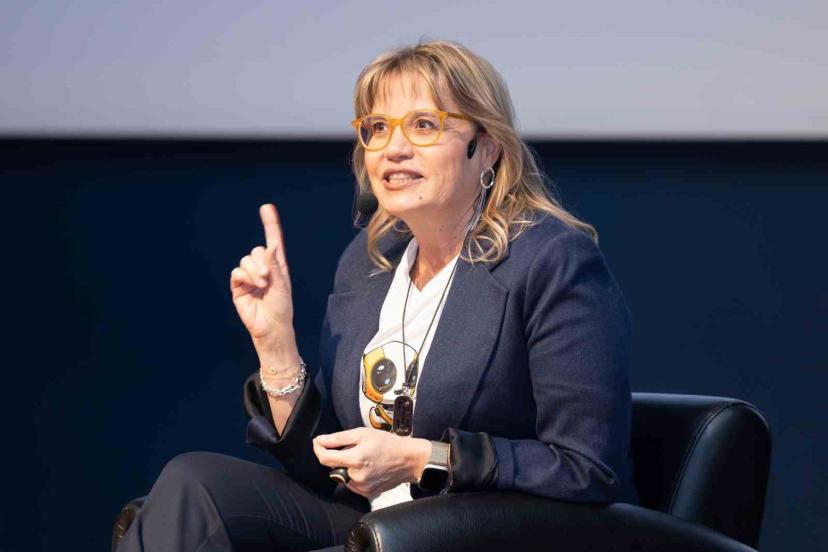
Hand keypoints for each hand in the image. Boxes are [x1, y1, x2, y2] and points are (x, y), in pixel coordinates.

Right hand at [230, 204, 294, 347]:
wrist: (271, 327)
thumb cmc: (281, 308)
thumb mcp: (282, 285)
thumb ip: (274, 266)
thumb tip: (268, 247)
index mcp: (277, 266)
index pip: (273, 241)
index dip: (270, 224)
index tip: (266, 208)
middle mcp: (262, 269)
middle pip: (256, 251)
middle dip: (261, 262)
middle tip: (267, 277)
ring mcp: (249, 277)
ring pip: (245, 261)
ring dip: (254, 271)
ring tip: (262, 285)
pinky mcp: (238, 286)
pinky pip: (237, 272)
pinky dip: (244, 276)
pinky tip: (252, 285)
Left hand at [312, 428, 430, 498]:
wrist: (408, 459)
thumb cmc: (388, 444)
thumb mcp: (362, 434)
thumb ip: (338, 438)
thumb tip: (320, 440)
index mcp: (355, 460)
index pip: (325, 458)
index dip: (319, 449)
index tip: (318, 442)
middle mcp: (356, 476)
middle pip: (334, 467)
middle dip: (339, 457)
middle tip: (354, 448)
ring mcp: (361, 487)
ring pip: (343, 476)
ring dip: (347, 467)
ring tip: (364, 458)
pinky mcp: (366, 493)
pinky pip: (352, 483)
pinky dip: (355, 475)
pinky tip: (368, 467)